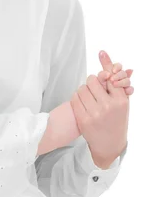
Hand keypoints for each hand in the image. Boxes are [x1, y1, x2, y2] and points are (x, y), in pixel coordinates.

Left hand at [70, 51, 129, 168]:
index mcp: (121, 100)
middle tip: (94, 88)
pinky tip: (82, 102)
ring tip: (88, 96)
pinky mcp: (83, 119)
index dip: (104, 73)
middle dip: (92, 82)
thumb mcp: (121, 100)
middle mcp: (109, 106)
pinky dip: (77, 98)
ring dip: (83, 90)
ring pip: (82, 88)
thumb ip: (115, 77)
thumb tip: (103, 52)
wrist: (110, 144)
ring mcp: (95, 113)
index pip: (109, 77)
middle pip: (93, 80)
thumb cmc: (116, 119)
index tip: (102, 71)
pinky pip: (75, 99)